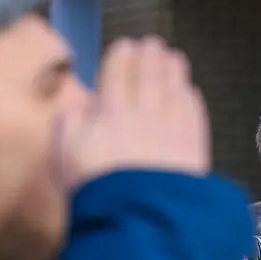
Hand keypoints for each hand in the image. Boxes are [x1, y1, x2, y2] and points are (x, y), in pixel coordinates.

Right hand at [57, 36, 209, 188]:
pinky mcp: (195, 149)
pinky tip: (191, 92)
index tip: (126, 45)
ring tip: (174, 57)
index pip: (116, 78)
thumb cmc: (95, 189)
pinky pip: (194, 116)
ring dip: (174, 72)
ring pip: (174, 92)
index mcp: (109, 115)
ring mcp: (172, 131)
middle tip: (153, 43)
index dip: (121, 59)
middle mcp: (143, 117)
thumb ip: (70, 122)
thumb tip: (80, 103)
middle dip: (150, 58)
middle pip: (148, 80)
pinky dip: (191, 100)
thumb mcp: (65, 154)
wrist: (139, 216)